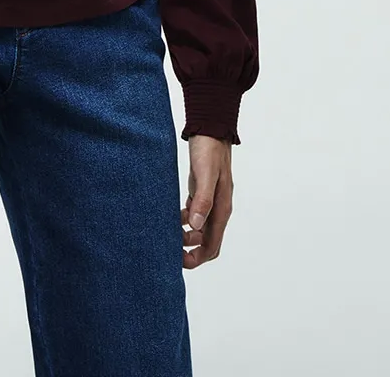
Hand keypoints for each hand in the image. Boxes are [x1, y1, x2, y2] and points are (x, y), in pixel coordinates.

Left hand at [180, 133, 232, 268]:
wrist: (211, 129)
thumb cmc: (209, 150)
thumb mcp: (205, 175)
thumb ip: (202, 199)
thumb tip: (195, 225)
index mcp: (221, 209)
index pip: (212, 246)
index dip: (197, 258)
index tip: (180, 261)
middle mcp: (218, 208)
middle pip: (206, 242)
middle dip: (190, 251)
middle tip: (169, 249)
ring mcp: (210, 200)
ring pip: (199, 229)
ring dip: (186, 236)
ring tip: (168, 231)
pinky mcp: (201, 192)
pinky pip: (194, 215)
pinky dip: (184, 221)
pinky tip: (172, 216)